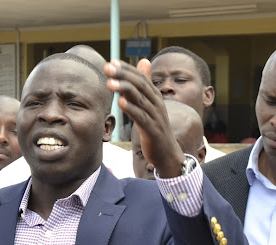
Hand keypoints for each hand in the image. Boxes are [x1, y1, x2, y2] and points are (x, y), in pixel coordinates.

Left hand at [103, 59, 184, 177]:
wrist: (167, 153)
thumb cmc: (155, 127)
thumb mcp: (150, 104)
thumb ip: (145, 84)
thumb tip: (144, 60)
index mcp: (155, 96)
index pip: (141, 78)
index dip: (127, 69)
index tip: (112, 62)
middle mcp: (157, 103)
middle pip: (140, 85)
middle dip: (123, 75)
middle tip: (107, 68)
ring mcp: (156, 117)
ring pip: (140, 99)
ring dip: (124, 90)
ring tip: (109, 83)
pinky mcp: (153, 131)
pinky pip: (141, 118)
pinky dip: (131, 109)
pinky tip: (120, 102)